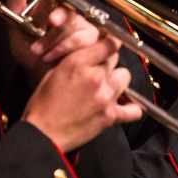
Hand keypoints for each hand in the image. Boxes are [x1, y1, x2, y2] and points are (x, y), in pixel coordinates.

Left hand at [6, 0, 100, 86]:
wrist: (38, 75)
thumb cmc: (28, 49)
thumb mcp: (16, 24)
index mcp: (55, 7)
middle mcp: (74, 16)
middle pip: (71, 11)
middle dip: (61, 16)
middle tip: (51, 21)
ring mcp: (87, 31)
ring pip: (79, 30)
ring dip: (58, 41)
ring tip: (39, 52)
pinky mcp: (97, 47)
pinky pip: (89, 45)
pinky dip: (69, 52)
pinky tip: (54, 58)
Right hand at [20, 35, 142, 150]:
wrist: (43, 134)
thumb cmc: (43, 105)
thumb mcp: (53, 73)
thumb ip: (75, 61)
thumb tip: (90, 54)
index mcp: (77, 63)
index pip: (109, 44)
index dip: (110, 43)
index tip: (110, 45)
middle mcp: (95, 76)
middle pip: (115, 59)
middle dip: (107, 64)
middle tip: (97, 72)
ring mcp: (106, 96)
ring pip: (125, 77)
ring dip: (117, 81)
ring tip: (106, 88)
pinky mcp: (111, 116)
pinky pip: (134, 109)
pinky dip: (131, 108)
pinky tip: (124, 107)